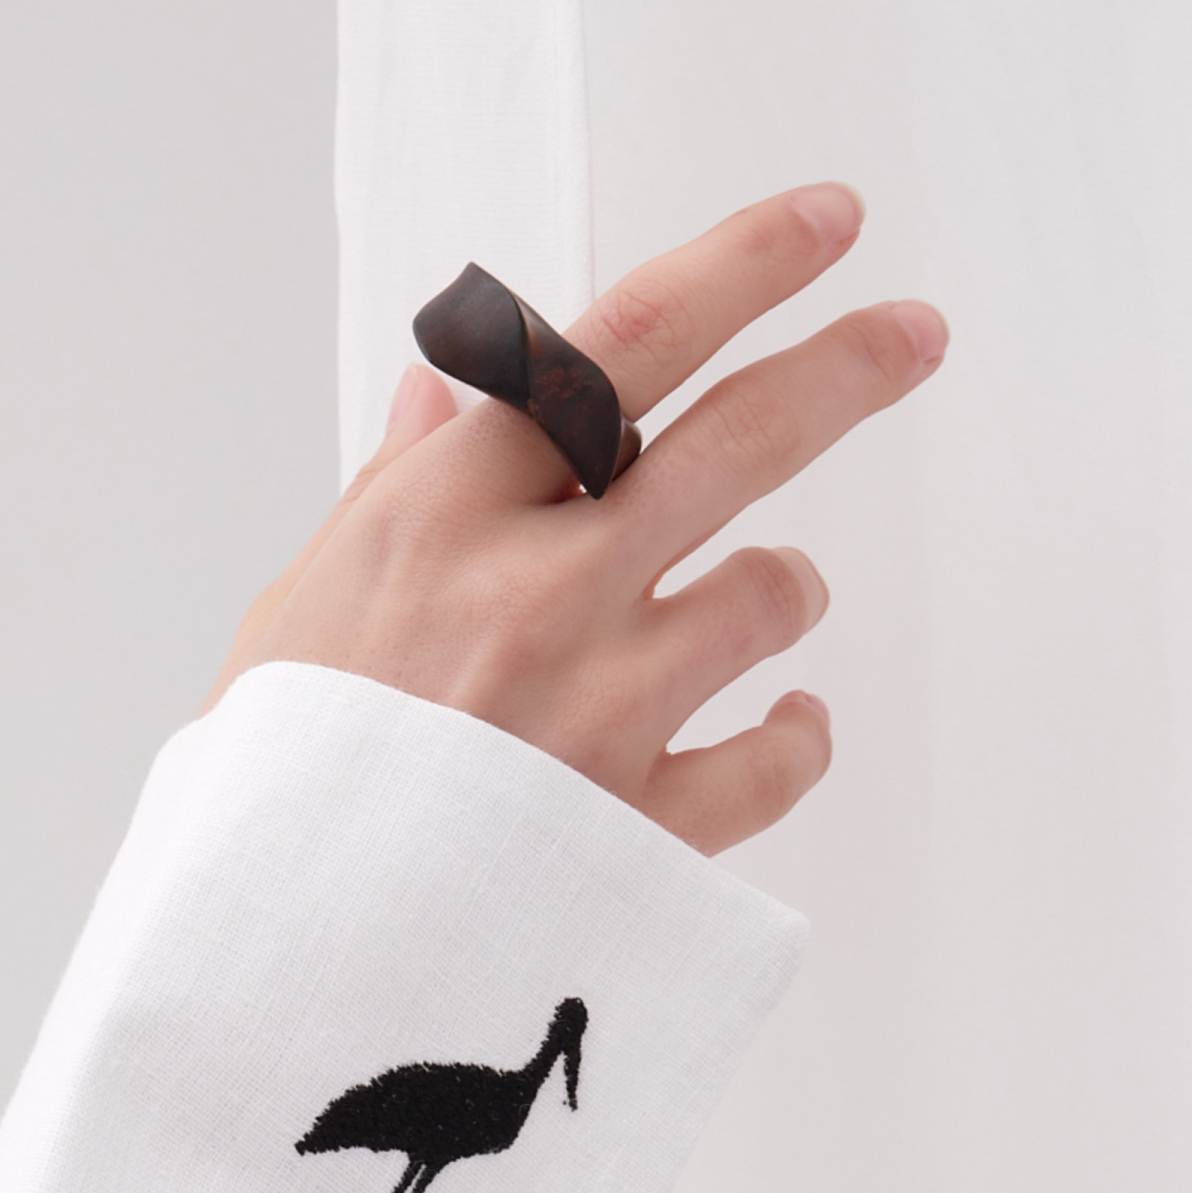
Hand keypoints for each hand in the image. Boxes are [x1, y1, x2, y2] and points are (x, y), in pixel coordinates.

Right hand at [207, 187, 946, 854]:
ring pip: (776, 594)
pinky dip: (797, 737)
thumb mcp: (300, 610)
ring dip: (791, 587)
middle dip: (849, 368)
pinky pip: (781, 758)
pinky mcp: (651, 829)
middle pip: (741, 438)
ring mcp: (605, 709)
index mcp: (443, 514)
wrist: (275, 971)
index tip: (826, 221)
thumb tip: (447, 392)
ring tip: (778, 597)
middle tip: (916, 336)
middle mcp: (541, 588)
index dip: (745, 265)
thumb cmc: (277, 784)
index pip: (621, 343)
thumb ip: (395, 493)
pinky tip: (789, 724)